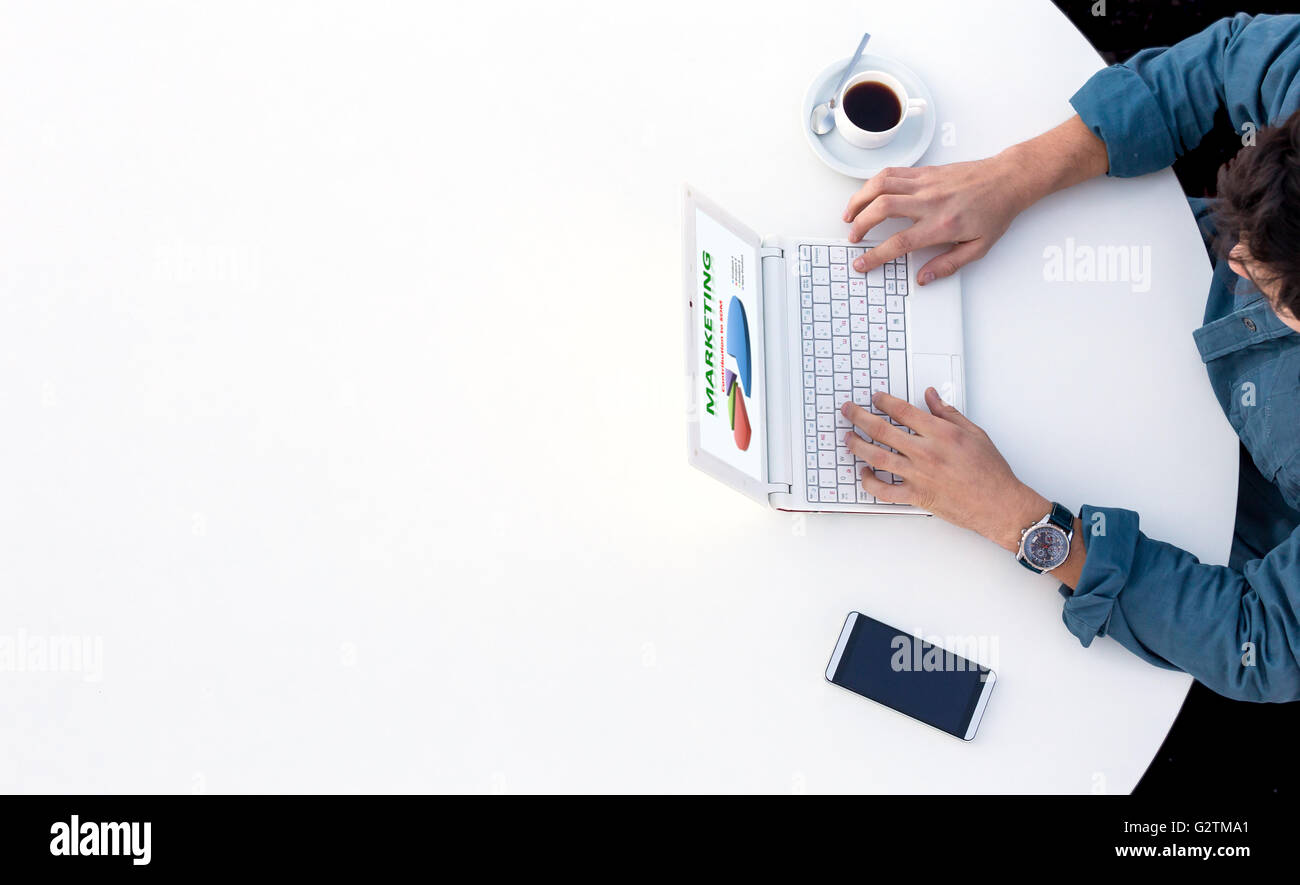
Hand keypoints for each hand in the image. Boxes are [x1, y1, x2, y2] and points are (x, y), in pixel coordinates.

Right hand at [841, 154, 1032, 285]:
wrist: (1007, 180)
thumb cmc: (995, 211)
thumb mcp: (978, 248)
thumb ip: (948, 265)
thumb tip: (924, 278)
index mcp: (942, 225)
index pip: (900, 243)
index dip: (875, 256)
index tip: (862, 263)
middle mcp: (930, 202)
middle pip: (882, 209)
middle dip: (860, 225)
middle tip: (853, 238)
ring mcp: (926, 183)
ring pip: (881, 185)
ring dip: (859, 200)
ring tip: (850, 214)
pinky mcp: (925, 171)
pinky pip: (891, 173)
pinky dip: (873, 183)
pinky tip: (867, 194)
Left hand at [841, 389, 1047, 551]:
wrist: (998, 504)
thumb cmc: (990, 471)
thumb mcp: (974, 433)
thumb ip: (948, 413)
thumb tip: (931, 396)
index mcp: (940, 433)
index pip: (902, 411)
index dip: (883, 401)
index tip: (874, 398)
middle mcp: (925, 452)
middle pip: (881, 430)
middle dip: (859, 417)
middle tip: (848, 410)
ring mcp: (918, 475)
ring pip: (876, 457)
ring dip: (857, 446)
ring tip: (847, 438)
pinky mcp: (916, 496)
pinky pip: (884, 491)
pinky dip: (869, 482)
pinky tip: (863, 473)